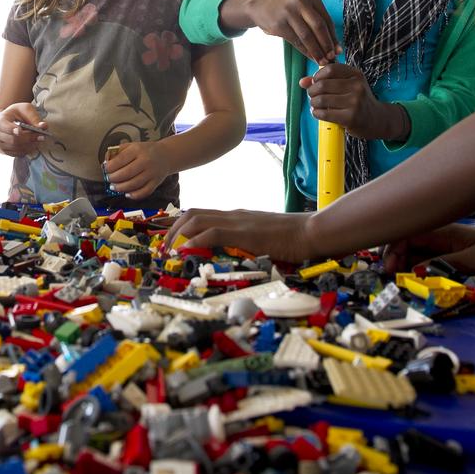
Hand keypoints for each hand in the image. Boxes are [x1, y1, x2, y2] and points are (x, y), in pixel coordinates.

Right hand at [0, 103, 48, 156]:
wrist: (5, 121)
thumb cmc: (16, 113)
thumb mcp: (25, 109)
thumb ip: (34, 117)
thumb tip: (43, 126)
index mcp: (0, 122)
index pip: (5, 128)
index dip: (12, 130)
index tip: (20, 130)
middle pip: (13, 140)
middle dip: (29, 138)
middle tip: (42, 136)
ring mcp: (1, 145)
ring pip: (17, 148)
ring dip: (30, 145)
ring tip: (39, 138)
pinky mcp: (7, 152)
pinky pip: (19, 154)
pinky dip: (28, 149)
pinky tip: (33, 143)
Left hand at [104, 141, 171, 199]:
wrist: (166, 155)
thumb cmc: (145, 151)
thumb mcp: (131, 146)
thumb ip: (117, 152)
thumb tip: (105, 162)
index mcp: (137, 150)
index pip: (120, 160)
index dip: (110, 167)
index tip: (105, 169)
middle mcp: (146, 161)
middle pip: (126, 173)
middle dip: (114, 178)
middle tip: (109, 179)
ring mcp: (152, 173)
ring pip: (134, 184)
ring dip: (121, 188)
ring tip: (115, 187)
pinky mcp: (156, 182)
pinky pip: (144, 192)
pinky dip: (134, 195)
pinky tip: (127, 194)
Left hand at [164, 208, 317, 261]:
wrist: (311, 232)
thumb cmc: (292, 239)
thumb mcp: (262, 239)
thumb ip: (245, 243)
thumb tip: (232, 259)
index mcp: (235, 217)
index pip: (200, 214)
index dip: (180, 227)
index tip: (170, 244)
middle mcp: (232, 215)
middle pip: (192, 214)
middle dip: (172, 231)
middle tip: (163, 251)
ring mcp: (238, 222)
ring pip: (196, 219)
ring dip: (178, 236)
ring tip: (169, 253)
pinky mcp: (244, 233)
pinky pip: (212, 232)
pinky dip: (195, 240)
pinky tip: (185, 252)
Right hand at [237, 0, 338, 63]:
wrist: (261, 8)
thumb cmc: (288, 12)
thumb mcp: (304, 10)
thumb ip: (318, 24)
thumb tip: (334, 47)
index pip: (327, 20)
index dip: (333, 37)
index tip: (338, 51)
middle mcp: (301, 2)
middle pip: (319, 26)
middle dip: (326, 44)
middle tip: (331, 58)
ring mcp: (289, 12)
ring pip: (307, 35)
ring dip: (316, 51)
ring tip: (322, 61)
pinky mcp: (279, 24)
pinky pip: (296, 41)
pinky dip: (305, 51)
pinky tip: (310, 57)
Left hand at [300, 64, 405, 139]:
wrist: (376, 120)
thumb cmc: (357, 100)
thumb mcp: (346, 86)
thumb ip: (324, 81)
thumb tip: (302, 82)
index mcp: (356, 75)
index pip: (330, 69)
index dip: (317, 76)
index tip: (315, 82)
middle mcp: (357, 86)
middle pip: (323, 85)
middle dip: (312, 91)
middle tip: (312, 96)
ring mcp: (355, 102)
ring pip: (321, 100)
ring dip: (313, 103)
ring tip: (316, 105)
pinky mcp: (350, 117)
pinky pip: (324, 114)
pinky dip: (317, 113)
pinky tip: (319, 113)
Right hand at [382, 220, 474, 279]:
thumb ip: (447, 265)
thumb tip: (418, 272)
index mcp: (440, 232)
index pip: (403, 235)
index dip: (391, 251)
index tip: (390, 270)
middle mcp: (436, 239)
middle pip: (403, 247)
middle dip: (394, 262)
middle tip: (394, 281)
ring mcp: (442, 249)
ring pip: (412, 258)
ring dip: (405, 271)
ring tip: (403, 286)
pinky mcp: (448, 260)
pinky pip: (426, 266)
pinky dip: (418, 275)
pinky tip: (418, 286)